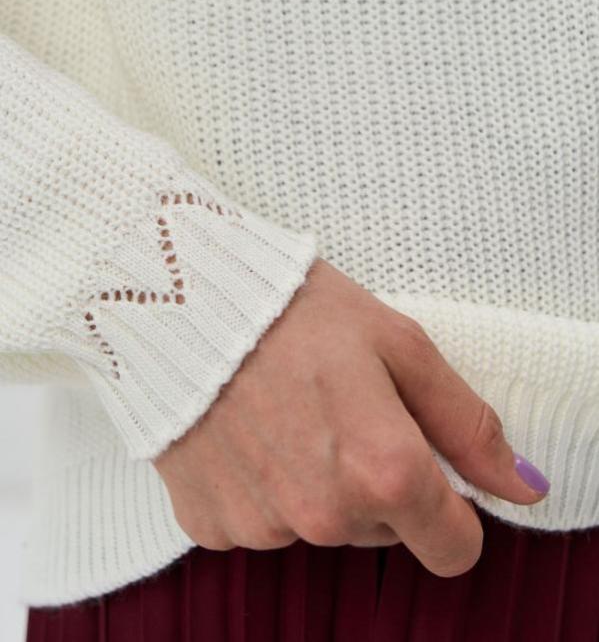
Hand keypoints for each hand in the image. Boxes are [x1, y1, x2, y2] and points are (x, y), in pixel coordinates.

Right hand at [153, 257, 547, 576]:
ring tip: (287, 412)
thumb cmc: (297, 311)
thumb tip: (523, 485)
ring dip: (316, 483)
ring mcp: (262, 526)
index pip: (454, 548)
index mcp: (384, 472)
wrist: (186, 300)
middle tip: (340, 408)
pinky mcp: (210, 523)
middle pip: (383, 530)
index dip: (450, 508)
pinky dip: (262, 488)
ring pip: (320, 526)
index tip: (423, 464)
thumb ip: (468, 425)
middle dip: (376, 481)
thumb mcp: (401, 346)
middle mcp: (324, 515)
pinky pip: (260, 523)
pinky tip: (248, 433)